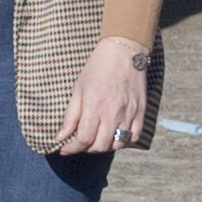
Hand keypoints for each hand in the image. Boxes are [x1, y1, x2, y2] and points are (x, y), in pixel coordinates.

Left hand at [55, 36, 154, 156]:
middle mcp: (113, 112)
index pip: (83, 138)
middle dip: (87, 149)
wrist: (124, 52)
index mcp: (94, 105)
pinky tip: (115, 135)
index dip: (72, 148)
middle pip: (100, 145)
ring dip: (105, 146)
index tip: (65, 149)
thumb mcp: (78, 89)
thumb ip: (70, 115)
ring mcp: (129, 113)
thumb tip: (60, 137)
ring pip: (117, 144)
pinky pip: (134, 136)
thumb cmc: (98, 68)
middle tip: (81, 143)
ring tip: (97, 139)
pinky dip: (123, 141)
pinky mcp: (141, 111)